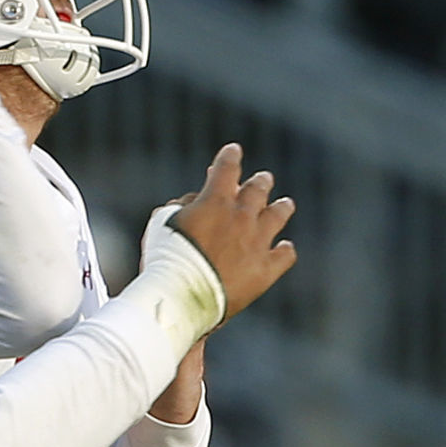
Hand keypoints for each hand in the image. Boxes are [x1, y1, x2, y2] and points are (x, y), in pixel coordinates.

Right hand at [170, 144, 296, 320]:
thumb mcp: (161, 224)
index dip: (229, 156)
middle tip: (263, 178)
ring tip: (285, 204)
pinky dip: (284, 250)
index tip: (233, 150)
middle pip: (258, 189)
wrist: (183, 296)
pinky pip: (284, 255)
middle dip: (260, 182)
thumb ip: (180, 207)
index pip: (226, 168)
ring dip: (281, 207)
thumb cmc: (165, 259)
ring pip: (277, 216)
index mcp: (215, 200)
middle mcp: (242, 216)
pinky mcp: (266, 270)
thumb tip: (192, 202)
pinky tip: (284, 248)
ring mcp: (258, 242)